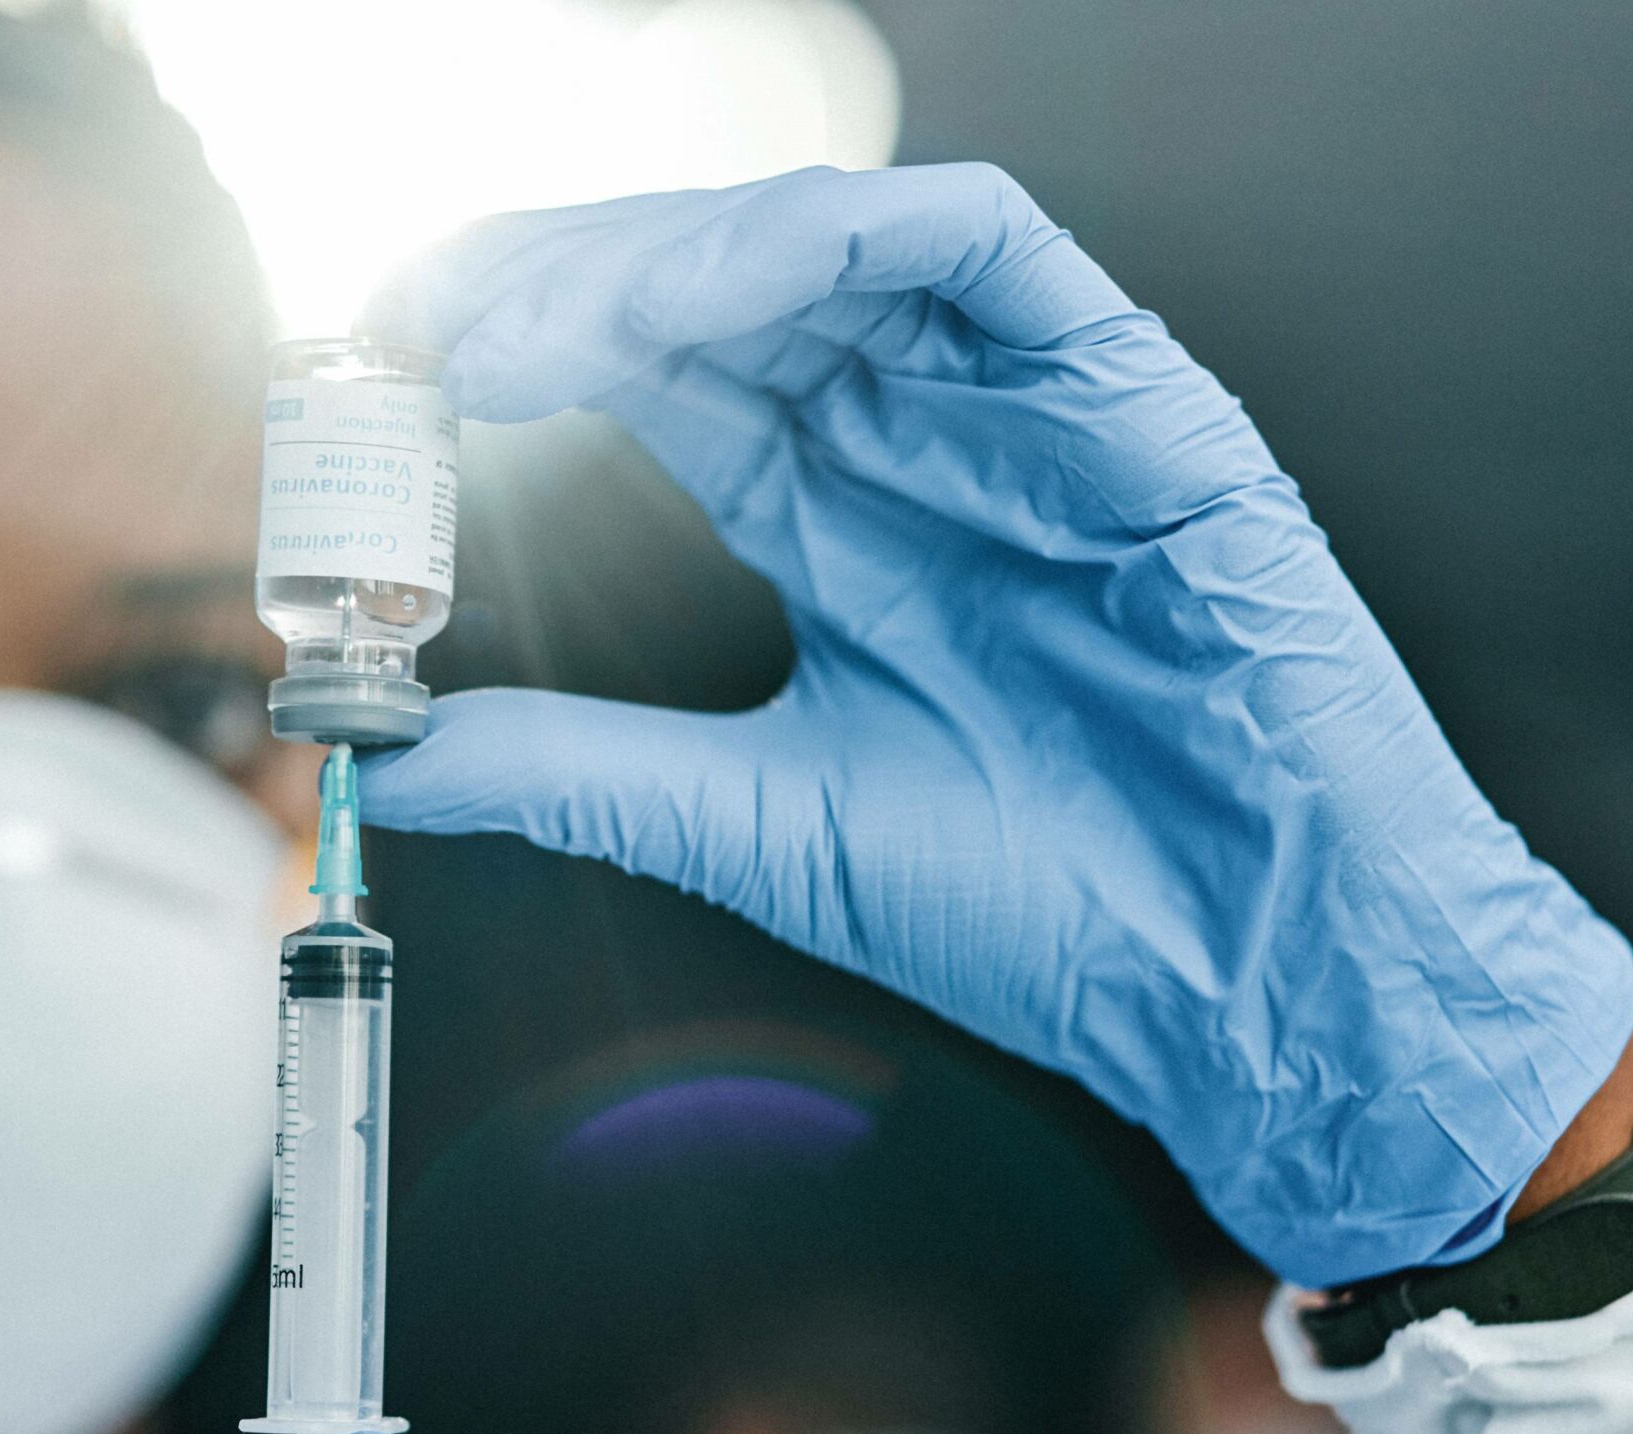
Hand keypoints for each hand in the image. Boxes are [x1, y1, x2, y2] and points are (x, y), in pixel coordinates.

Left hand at [358, 164, 1632, 1286]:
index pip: (664, 376)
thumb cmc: (1048, 914)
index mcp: (843, 524)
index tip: (384, 379)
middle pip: (719, 291)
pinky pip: (981, 251)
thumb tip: (384, 755)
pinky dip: (831, 245)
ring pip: (824, 246)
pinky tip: (694, 300)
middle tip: (413, 324)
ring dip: (657, 260)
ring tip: (517, 326)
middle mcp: (923, 442)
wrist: (1248, 990)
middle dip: (557, 281)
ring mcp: (1024, 411)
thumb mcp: (764, 825)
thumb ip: (579, 774)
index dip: (525, 350)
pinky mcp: (1135, 399)